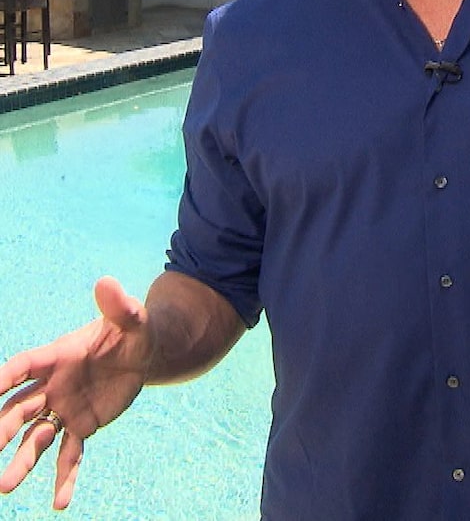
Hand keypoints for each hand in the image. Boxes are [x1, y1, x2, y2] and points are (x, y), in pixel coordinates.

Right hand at [0, 276, 152, 509]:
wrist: (145, 352)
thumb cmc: (132, 329)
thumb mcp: (131, 316)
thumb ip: (118, 304)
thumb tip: (107, 282)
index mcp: (59, 356)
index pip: (24, 366)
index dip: (4, 378)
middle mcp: (54, 385)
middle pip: (19, 409)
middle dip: (2, 429)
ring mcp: (65, 408)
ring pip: (36, 438)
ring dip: (21, 462)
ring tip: (6, 488)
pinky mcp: (83, 426)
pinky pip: (70, 455)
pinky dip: (65, 478)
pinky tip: (61, 503)